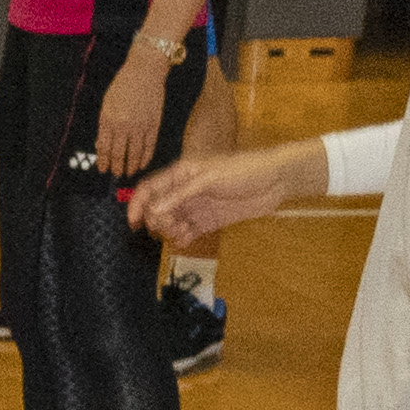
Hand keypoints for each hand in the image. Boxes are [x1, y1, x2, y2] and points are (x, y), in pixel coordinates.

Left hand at [87, 54, 180, 185]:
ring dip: (130, 166)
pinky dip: (145, 157)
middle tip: (116, 174)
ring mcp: (139, 126)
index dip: (104, 161)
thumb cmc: (123, 85)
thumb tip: (102, 144)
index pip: (104, 148)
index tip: (103, 169)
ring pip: (134, 153)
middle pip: (118, 153)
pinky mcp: (154, 124)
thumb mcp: (106, 104)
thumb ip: (104, 124)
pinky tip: (142, 164)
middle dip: (116, 167)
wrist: (145, 71)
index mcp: (108, 120)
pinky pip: (149, 146)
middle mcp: (123, 125)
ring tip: (128, 173)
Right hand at [131, 131, 308, 248]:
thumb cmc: (244, 170)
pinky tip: (188, 239)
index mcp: (181, 173)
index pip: (150, 188)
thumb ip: (180, 194)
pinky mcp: (208, 221)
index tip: (133, 222)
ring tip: (183, 231)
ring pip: (170, 223)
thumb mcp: (209, 178)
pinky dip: (182, 239)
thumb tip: (152, 210)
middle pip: (156, 209)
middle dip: (157, 220)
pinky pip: (186, 233)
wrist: (276, 180)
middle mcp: (184, 191)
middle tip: (171, 225)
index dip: (137, 204)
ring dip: (170, 231)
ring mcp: (196, 207)